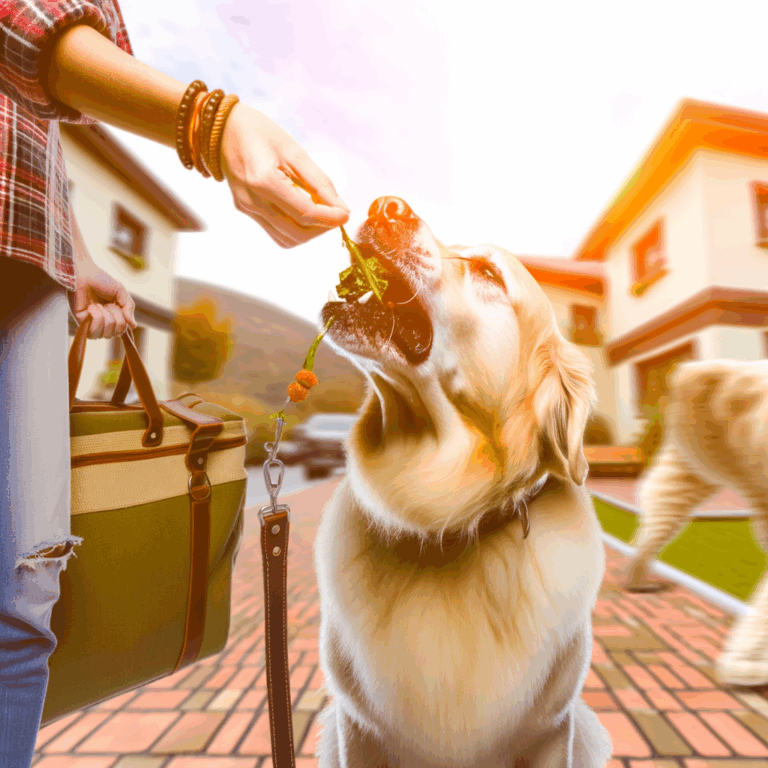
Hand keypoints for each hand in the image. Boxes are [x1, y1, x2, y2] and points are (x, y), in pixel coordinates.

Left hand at [73, 260, 136, 338]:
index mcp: (114, 316)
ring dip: (106, 317)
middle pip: (116, 333)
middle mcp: (104, 322)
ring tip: (99, 305)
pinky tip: (92, 307)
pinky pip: (94, 330)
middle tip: (108, 303)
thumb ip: (129, 309)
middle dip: (116, 317)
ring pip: (106, 334)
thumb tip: (133, 325)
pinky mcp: (82, 323)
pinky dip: (96, 317)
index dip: (123, 322)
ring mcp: (93, 323)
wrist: (84, 274)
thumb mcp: (122, 292)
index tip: (119, 307)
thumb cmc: (102, 281)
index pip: (122, 330)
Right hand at [220, 104, 349, 246]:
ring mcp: (247, 209)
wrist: (222, 130)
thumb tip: (341, 208)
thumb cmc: (259, 133)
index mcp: (263, 181)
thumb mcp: (295, 151)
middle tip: (335, 213)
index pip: (305, 213)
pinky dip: (295, 230)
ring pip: (288, 239)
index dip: (330, 217)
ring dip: (310, 232)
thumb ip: (319, 182)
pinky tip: (302, 214)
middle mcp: (252, 200)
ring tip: (320, 212)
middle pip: (298, 232)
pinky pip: (277, 233)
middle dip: (322, 227)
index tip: (345, 213)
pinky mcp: (247, 211)